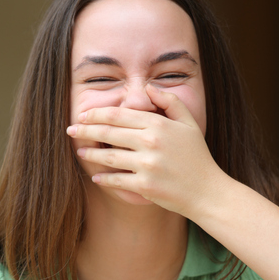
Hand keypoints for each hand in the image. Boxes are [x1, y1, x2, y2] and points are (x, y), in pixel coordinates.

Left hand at [66, 85, 228, 217]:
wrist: (208, 192)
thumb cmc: (197, 156)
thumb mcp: (188, 124)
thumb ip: (170, 102)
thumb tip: (148, 88)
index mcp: (159, 125)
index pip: (119, 115)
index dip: (97, 114)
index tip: (83, 115)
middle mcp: (151, 142)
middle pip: (108, 133)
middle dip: (85, 131)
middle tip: (70, 130)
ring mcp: (147, 165)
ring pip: (108, 157)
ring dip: (90, 154)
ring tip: (80, 152)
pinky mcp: (145, 186)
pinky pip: (116, 180)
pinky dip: (103, 178)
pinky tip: (95, 176)